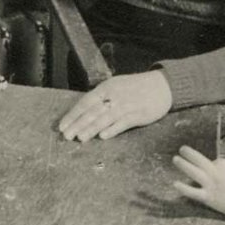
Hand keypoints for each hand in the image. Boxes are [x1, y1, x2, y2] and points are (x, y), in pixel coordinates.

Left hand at [57, 71, 171, 141]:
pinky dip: (112, 129)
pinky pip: (123, 123)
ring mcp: (126, 105)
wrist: (162, 86)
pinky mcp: (138, 114)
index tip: (62, 126)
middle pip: (93, 111)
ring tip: (80, 138)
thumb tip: (83, 112)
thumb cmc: (135, 88)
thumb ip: (101, 98)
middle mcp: (114, 95)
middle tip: (66, 135)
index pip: (85, 102)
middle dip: (78, 124)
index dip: (73, 114)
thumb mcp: (116, 86)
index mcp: (107, 88)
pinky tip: (103, 136)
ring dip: (91, 128)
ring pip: (105, 118)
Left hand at [172, 145, 224, 224]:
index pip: (214, 161)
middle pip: (200, 160)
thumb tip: (218, 166)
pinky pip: (193, 192)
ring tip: (175, 159)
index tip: (216, 171)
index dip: (214, 166)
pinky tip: (175, 183)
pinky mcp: (208, 197)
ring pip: (194, 172)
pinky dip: (184, 188)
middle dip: (189, 153)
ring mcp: (210, 184)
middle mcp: (215, 172)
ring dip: (183, 164)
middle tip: (182, 148)